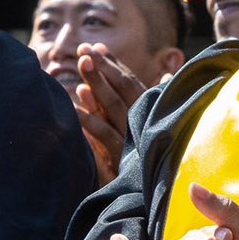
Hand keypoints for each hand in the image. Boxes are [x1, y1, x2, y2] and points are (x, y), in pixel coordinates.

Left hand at [72, 44, 149, 184]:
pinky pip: (103, 135)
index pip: (131, 82)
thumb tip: (165, 75)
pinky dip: (89, 119)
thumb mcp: (162, 123)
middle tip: (84, 49)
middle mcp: (143, 121)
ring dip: (97, 84)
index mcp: (151, 112)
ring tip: (81, 64)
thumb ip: (160, 97)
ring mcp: (132, 138)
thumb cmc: (162, 155)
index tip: (98, 47)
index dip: (114, 65)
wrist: (163, 191)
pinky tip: (73, 106)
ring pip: (112, 106)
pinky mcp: (122, 156)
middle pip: (121, 89)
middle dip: (103, 67)